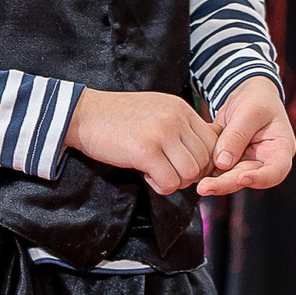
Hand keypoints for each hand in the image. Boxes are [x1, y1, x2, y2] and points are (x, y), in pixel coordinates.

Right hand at [66, 89, 220, 194]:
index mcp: (181, 107)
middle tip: (168, 171)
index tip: (183, 164)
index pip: (213, 141)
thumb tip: (211, 149)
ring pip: (190, 174)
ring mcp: (161, 133)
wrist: (83, 114)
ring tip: (156, 172)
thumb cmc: (118, 117)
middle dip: (189, 174)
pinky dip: (160, 187)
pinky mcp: (145, 151)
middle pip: (205, 160)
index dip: (203, 160)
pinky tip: (145, 175)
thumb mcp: (157, 111)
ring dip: (175, 181)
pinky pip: (169, 183)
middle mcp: (175, 118)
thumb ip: (182, 126)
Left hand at [196, 76, 295, 195]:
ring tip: (200, 185)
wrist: (245, 93)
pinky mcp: (230, 161)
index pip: (276, 171)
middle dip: (227, 184)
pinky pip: (219, 169)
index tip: (242, 178)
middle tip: (206, 187)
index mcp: (280, 149)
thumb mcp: (250, 111)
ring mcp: (247, 162)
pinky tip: (194, 169)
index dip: (261, 178)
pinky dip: (207, 170)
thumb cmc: (256, 99)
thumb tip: (222, 162)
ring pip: (231, 177)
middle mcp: (265, 161)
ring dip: (215, 183)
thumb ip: (237, 135)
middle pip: (248, 177)